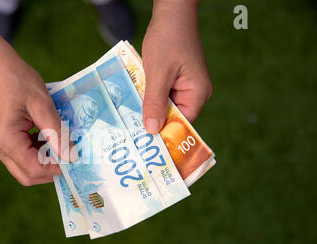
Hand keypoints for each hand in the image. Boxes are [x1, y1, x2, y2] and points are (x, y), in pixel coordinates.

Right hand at [0, 51, 67, 185]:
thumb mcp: (42, 104)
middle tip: (68, 156)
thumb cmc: (17, 80)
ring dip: (43, 162)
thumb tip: (71, 157)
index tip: (73, 158)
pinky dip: (36, 153)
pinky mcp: (1, 140)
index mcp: (6, 140)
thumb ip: (56, 132)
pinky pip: (20, 157)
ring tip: (59, 144)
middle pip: (27, 176)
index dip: (56, 168)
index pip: (34, 169)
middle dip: (49, 171)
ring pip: (24, 168)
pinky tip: (47, 137)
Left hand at [142, 0, 211, 132]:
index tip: (144, 145)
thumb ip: (155, 102)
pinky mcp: (173, 80)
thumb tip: (152, 130)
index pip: (181, 123)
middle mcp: (193, 93)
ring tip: (129, 121)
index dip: (164, 134)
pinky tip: (133, 102)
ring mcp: (183, 86)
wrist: (170, 13)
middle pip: (172, 117)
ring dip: (148, 109)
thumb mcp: (158, 73)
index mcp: (197, 93)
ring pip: (164, 106)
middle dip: (153, 122)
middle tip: (131, 136)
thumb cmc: (168, 40)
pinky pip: (160, 95)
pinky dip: (147, 97)